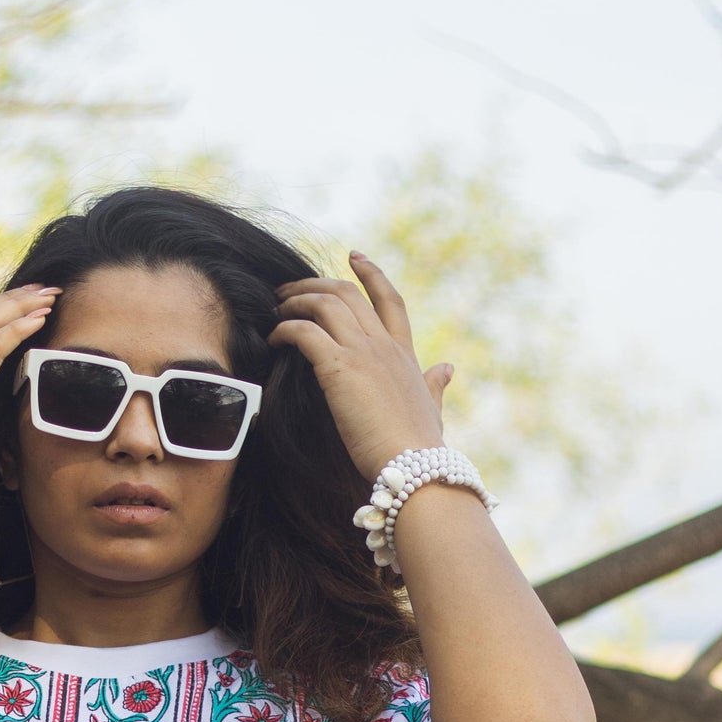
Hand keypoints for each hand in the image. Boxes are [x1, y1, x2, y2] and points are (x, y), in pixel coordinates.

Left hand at [269, 254, 450, 483]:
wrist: (415, 466)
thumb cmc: (420, 446)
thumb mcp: (432, 407)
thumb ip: (435, 385)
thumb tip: (447, 368)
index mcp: (404, 353)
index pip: (390, 299)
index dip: (372, 274)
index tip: (354, 255)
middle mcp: (384, 345)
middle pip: (348, 293)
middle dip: (315, 284)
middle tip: (290, 289)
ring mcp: (363, 354)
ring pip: (325, 304)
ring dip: (296, 301)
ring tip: (276, 310)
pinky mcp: (339, 369)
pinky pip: (305, 332)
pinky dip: (285, 328)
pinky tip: (274, 337)